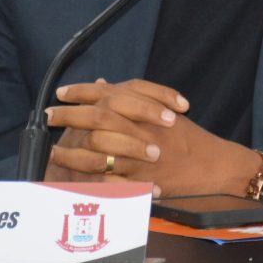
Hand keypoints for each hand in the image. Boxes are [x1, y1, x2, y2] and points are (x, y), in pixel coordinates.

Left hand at [46, 78, 259, 196]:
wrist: (213, 166)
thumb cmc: (189, 139)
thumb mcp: (164, 110)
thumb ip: (134, 98)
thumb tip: (104, 85)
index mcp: (146, 106)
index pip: (107, 93)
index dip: (81, 92)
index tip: (62, 93)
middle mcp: (142, 125)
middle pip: (97, 116)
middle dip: (69, 116)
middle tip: (49, 115)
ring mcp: (140, 152)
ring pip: (97, 147)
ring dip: (71, 148)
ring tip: (53, 149)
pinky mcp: (141, 177)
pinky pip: (107, 176)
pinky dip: (87, 175)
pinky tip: (73, 175)